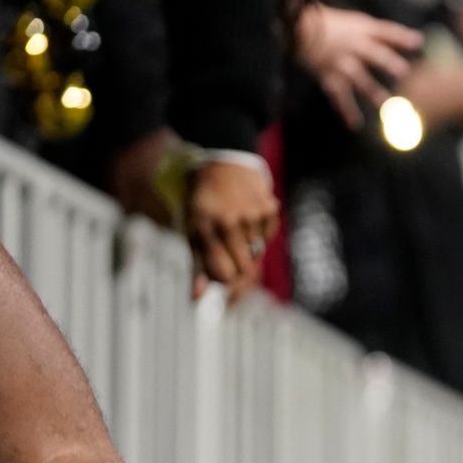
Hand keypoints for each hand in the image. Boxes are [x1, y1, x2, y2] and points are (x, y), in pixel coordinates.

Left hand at [185, 158, 276, 301]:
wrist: (223, 163)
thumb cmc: (204, 203)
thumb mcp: (193, 231)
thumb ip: (197, 266)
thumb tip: (196, 299)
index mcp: (204, 228)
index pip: (224, 275)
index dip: (226, 284)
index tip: (225, 286)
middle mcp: (229, 222)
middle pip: (243, 270)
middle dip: (237, 269)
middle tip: (229, 255)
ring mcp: (251, 215)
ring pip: (256, 254)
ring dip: (247, 248)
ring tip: (235, 228)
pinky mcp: (268, 208)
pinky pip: (268, 238)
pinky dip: (260, 234)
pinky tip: (249, 218)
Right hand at [294, 4, 419, 128]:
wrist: (300, 29)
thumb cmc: (336, 26)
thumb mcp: (361, 24)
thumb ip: (387, 35)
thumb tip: (419, 41)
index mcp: (362, 30)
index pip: (384, 31)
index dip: (400, 37)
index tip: (418, 43)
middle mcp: (352, 46)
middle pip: (373, 54)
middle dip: (387, 62)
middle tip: (404, 72)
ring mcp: (341, 63)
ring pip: (358, 78)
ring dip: (372, 91)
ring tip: (386, 104)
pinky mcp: (328, 77)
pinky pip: (339, 95)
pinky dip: (346, 110)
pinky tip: (356, 124)